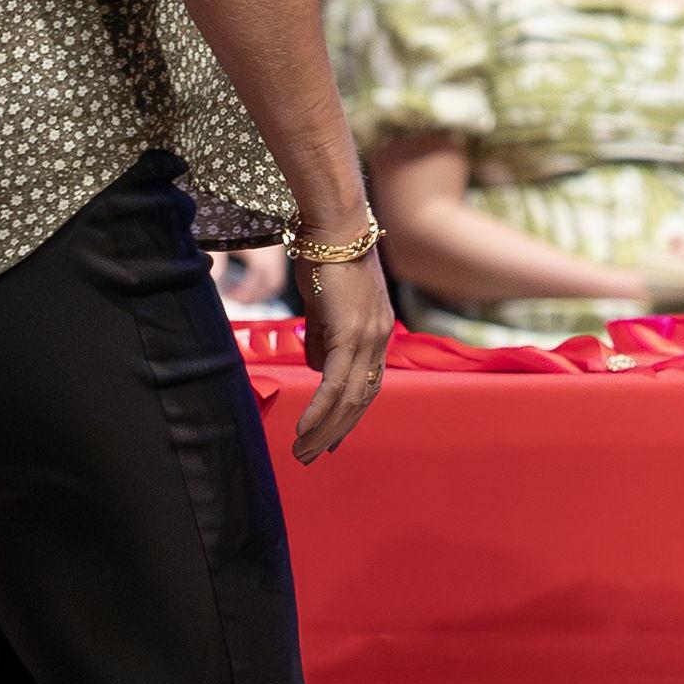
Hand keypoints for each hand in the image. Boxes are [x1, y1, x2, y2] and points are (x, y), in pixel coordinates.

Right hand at [288, 244, 387, 460]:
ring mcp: (368, 338)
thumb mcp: (325, 306)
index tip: (335, 436)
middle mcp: (379, 339)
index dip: (352, 414)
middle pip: (362, 399)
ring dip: (326, 429)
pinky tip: (304, 430)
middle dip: (337, 431)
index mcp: (376, 332)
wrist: (334, 228)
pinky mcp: (351, 334)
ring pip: (349, 398)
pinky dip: (320, 410)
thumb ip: (323, 338)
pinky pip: (334, 384)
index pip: (368, 384)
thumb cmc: (326, 259)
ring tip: (303, 451)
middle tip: (315, 455)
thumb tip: (316, 369)